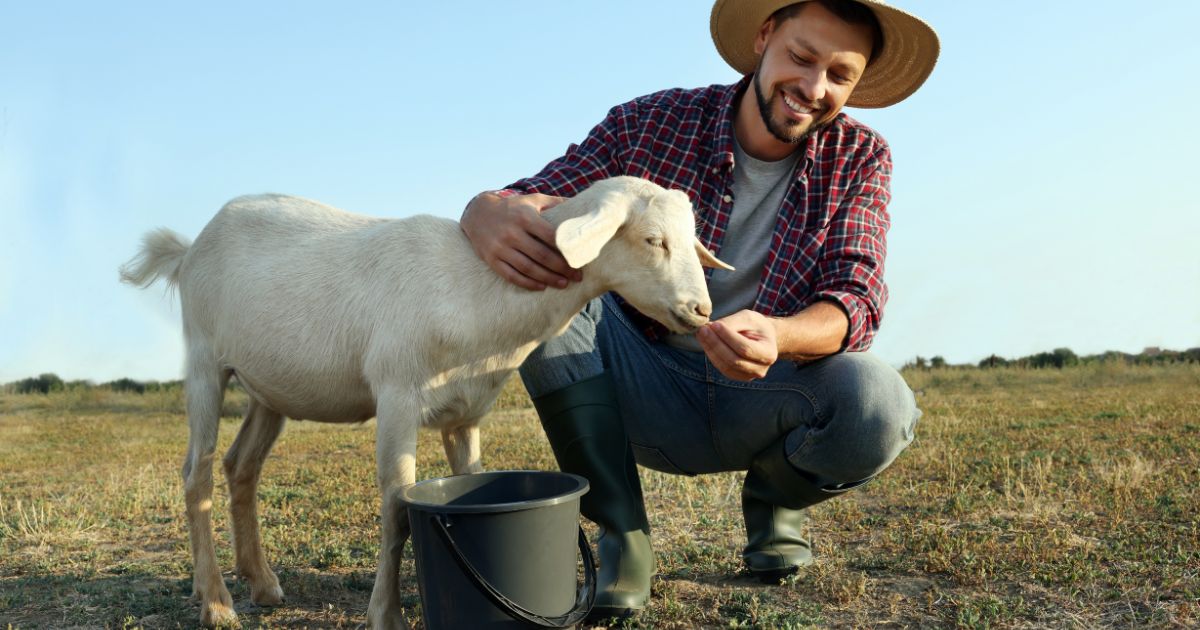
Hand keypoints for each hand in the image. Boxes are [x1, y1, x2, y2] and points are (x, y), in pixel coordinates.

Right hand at [460, 192, 580, 289]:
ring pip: (528, 268)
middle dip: (562, 268)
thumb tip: (580, 206)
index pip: (550, 236)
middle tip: (577, 277)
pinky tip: (541, 286)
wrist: (477, 213)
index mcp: (525, 217)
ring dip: (548, 278)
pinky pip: (511, 275)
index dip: (566, 249)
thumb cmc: (512, 207)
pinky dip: (527, 283)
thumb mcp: (532, 200)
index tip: (580, 258)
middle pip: (542, 255)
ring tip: (563, 284)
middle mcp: (512, 233)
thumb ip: (555, 203)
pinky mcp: (491, 259)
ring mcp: (500, 248)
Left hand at [697, 310, 778, 380]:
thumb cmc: (756, 326)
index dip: (728, 337)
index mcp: (768, 354)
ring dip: (710, 349)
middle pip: (733, 360)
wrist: (763, 338)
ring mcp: (748, 376)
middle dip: (716, 344)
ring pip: (725, 365)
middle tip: (703, 329)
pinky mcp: (736, 376)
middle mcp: (760, 369)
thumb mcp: (748, 318)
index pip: (745, 348)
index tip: (714, 324)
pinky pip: (721, 367)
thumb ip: (732, 322)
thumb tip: (711, 327)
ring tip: (702, 333)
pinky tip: (705, 342)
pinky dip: (711, 354)